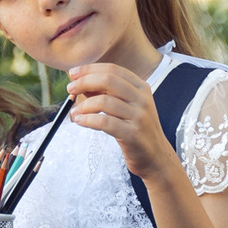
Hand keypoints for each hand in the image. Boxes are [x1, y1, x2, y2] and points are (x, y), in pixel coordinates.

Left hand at [65, 63, 176, 181]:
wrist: (156, 157)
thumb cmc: (137, 130)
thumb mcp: (127, 107)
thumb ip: (108, 94)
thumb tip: (82, 83)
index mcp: (141, 88)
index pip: (113, 69)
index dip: (90, 69)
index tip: (73, 73)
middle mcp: (142, 99)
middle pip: (108, 80)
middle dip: (84, 82)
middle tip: (70, 89)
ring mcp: (139, 116)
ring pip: (104, 101)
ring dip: (84, 106)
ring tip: (74, 113)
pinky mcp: (132, 134)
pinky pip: (105, 122)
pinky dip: (88, 120)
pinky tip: (80, 121)